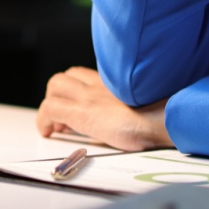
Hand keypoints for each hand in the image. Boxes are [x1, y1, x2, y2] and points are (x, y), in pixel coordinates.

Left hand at [35, 66, 172, 150]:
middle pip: (67, 76)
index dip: (75, 90)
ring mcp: (89, 96)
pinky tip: (49, 133)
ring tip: (58, 125)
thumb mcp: (149, 106)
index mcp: (116, 83)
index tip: (78, 109)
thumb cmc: (164, 116)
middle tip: (64, 117)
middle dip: (59, 95)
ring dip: (50, 104)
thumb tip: (138, 122)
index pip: (85, 75)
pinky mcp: (82, 112)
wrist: (163, 119)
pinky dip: (44, 120)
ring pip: (54, 85)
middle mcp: (100, 85)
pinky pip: (49, 108)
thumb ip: (137, 106)